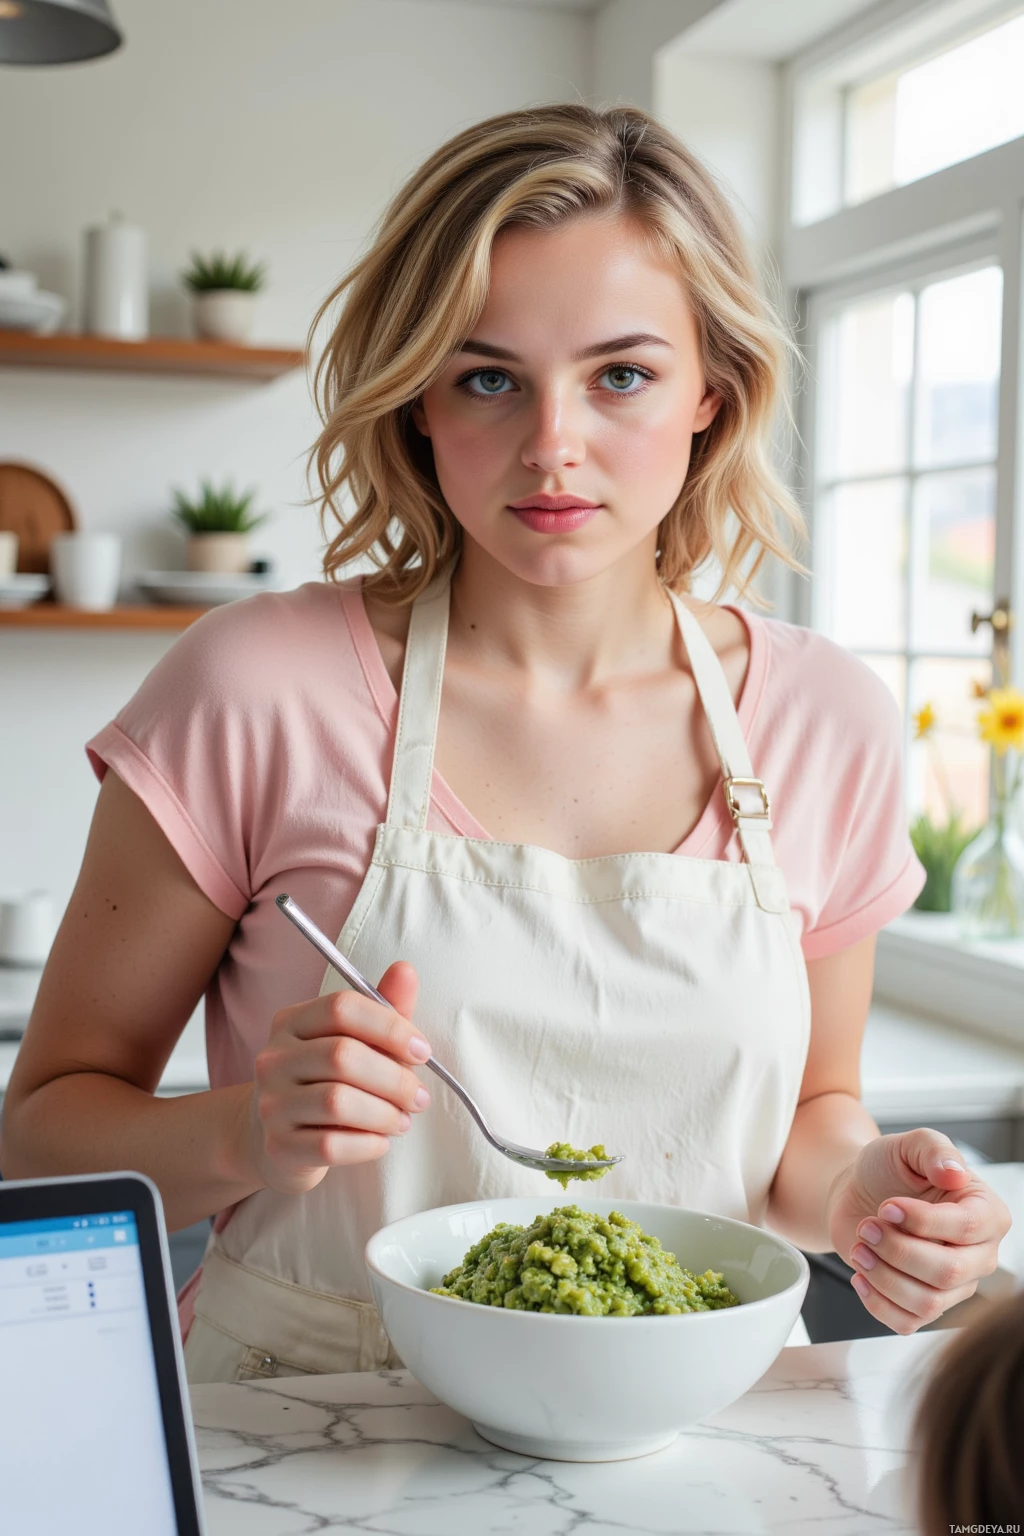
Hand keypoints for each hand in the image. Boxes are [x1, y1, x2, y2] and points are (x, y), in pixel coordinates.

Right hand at [246, 961, 430, 1194]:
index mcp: (292, 1022)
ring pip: (337, 1103)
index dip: (390, 1027)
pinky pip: (331, 1146)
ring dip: (385, 1114)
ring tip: (402, 1119)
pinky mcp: (279, 1146)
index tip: (422, 1051)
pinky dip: (367, 1144)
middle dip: (395, 1079)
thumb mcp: (355, 1041)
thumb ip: (383, 1009)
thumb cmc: (327, 1082)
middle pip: (342, 1056)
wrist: (278, 1138)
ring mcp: (270, 1104)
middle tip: (419, 1097)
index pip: (342, 1008)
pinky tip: (380, 1140)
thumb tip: (406, 970)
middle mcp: (274, 1059)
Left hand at [826, 1129, 1009, 1333]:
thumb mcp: (908, 1145)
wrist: (858, 1192)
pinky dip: (876, 1302)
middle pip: (949, 1272)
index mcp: (986, 1213)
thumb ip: (934, 1150)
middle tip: (868, 1227)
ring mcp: (955, 1285)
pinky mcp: (924, 1304)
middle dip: (898, 1250)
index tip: (887, 1206)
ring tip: (859, 1246)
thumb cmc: (889, 1168)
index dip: (922, 1222)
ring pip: (928, 1302)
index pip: (966, 1228)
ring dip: (884, 1276)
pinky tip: (860, 1274)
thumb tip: (955, 1172)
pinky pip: (907, 1323)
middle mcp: (979, 1254)